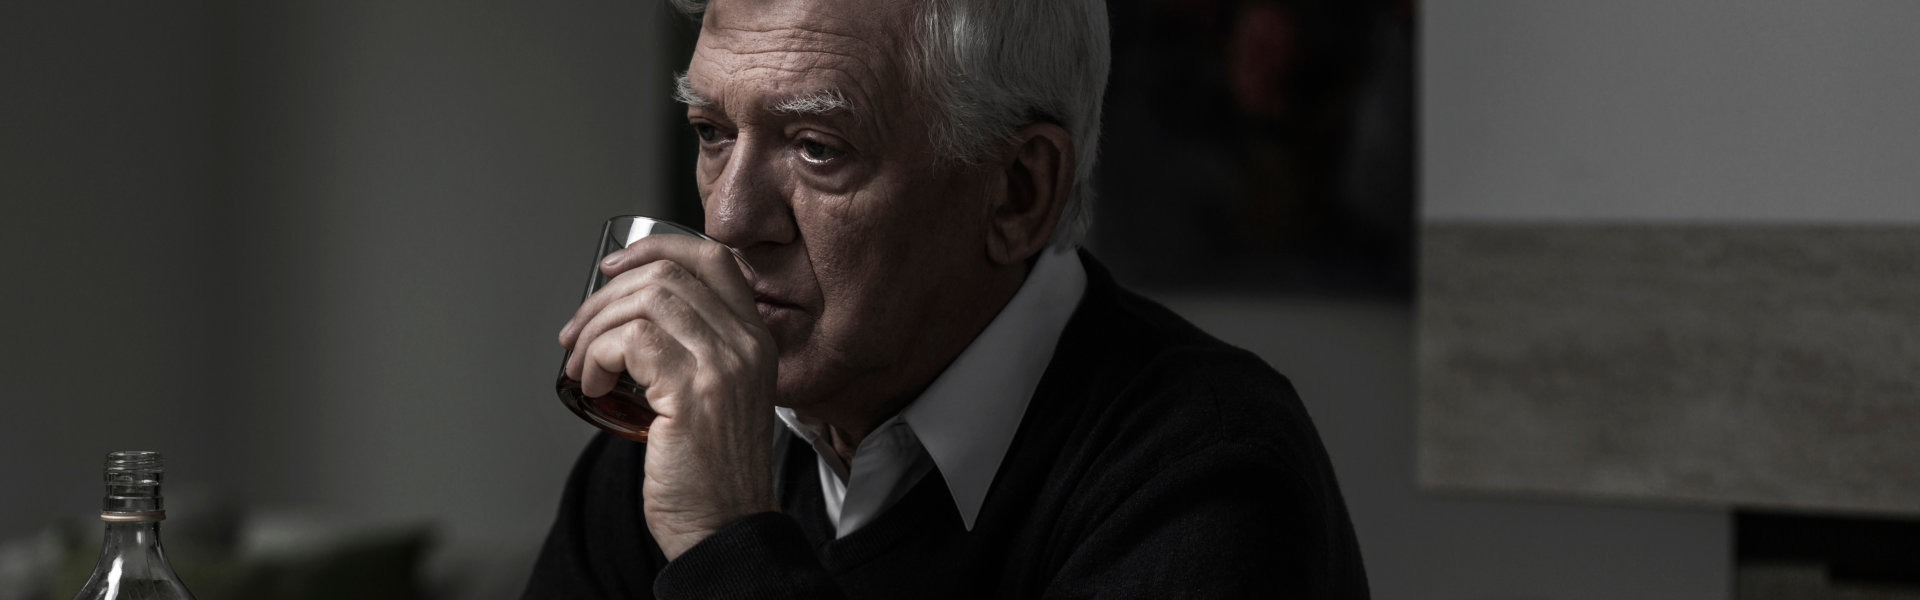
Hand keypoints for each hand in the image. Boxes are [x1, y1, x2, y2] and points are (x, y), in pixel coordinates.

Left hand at [558, 235, 777, 559]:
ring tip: (583, 366)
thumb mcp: (717, 396)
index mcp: (755, 339)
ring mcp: (723, 365)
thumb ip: (693, 352)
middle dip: (604, 298)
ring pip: (645, 300)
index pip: (713, 258)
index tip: (614, 268)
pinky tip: (593, 385)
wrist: (724, 527)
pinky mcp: (693, 390)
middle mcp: (746, 344)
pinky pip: (631, 340)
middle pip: (666, 274)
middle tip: (576, 335)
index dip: (656, 248)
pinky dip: (597, 356)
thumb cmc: (711, 472)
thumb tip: (626, 317)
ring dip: (595, 329)